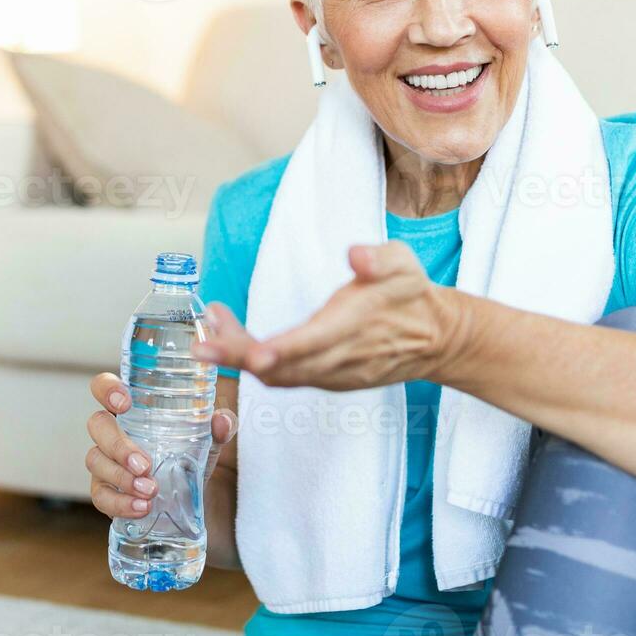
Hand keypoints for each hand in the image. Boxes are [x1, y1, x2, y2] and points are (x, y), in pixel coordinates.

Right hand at [85, 370, 238, 520]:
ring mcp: (105, 461)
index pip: (104, 387)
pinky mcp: (105, 491)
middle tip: (144, 464)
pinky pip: (101, 496)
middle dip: (118, 445)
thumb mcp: (209, 438)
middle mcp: (112, 431)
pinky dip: (120, 502)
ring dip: (122, 477)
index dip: (107, 389)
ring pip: (96, 461)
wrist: (190, 496)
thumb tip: (222, 420)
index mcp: (132, 409)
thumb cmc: (190, 453)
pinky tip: (141, 507)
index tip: (125, 403)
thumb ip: (221, 425)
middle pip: (97, 425)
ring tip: (150, 490)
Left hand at [191, 241, 456, 390]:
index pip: (312, 344)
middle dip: (238, 357)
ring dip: (240, 359)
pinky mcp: (326, 381)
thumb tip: (356, 255)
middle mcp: (339, 360)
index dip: (280, 351)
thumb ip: (379, 259)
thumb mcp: (404, 265)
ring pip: (278, 377)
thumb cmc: (412, 295)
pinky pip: (284, 379)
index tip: (251, 353)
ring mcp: (332, 376)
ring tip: (209, 329)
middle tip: (200, 344)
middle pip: (282, 368)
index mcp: (353, 328)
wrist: (436, 340)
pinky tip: (235, 341)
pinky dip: (256, 364)